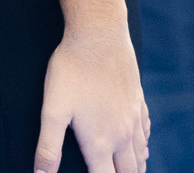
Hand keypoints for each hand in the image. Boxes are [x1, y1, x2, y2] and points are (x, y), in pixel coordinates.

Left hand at [35, 27, 149, 172]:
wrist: (99, 34)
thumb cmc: (72, 70)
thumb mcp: (53, 110)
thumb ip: (48, 147)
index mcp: (100, 143)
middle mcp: (122, 135)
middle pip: (129, 172)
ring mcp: (133, 118)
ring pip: (141, 154)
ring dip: (135, 167)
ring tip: (128, 171)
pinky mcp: (138, 101)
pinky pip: (146, 131)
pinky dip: (143, 145)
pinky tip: (139, 144)